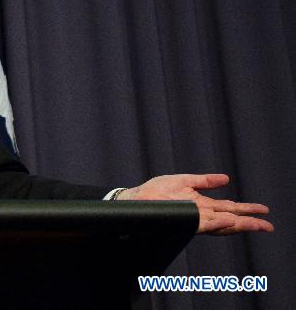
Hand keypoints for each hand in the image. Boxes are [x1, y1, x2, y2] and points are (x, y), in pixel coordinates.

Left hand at [117, 174, 273, 234]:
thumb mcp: (183, 180)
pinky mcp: (184, 221)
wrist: (135, 199)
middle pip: (230, 220)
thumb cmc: (155, 191)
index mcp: (202, 205)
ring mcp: (193, 219)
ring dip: (237, 225)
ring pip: (220, 225)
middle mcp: (200, 214)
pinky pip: (203, 224)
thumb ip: (205, 180)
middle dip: (249, 223)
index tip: (264, 210)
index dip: (247, 210)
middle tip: (268, 225)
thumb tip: (226, 179)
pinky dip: (217, 223)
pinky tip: (228, 220)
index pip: (229, 208)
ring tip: (254, 224)